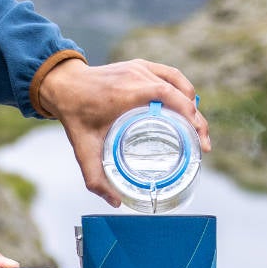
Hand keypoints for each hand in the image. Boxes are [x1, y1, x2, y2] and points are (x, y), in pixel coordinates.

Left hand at [36, 56, 210, 205]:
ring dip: (193, 105)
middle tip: (203, 145)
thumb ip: (95, 177)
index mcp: (127, 93)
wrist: (63, 86)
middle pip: (180, 95)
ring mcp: (139, 68)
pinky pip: (171, 75)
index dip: (191, 119)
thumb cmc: (75, 115)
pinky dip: (183, 90)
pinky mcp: (140, 65)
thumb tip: (115, 202)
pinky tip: (188, 107)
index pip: (170, 100)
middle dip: (197, 120)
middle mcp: (137, 77)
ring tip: (198, 129)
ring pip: (179, 84)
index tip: (200, 142)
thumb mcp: (83, 148)